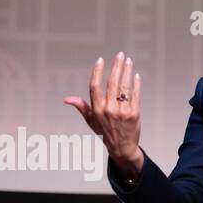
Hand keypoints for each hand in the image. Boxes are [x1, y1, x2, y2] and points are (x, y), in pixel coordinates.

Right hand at [63, 51, 142, 174]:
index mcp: (97, 110)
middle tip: (120, 55)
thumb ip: (81, 106)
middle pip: (112, 83)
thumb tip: (66, 99)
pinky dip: (136, 84)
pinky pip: (135, 94)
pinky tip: (136, 75)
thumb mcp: (91, 120)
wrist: (122, 148)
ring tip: (129, 61)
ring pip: (125, 87)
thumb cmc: (105, 132)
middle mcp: (109, 110)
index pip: (95, 86)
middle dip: (117, 66)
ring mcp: (123, 111)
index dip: (97, 72)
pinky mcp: (134, 113)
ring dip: (127, 71)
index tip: (100, 60)